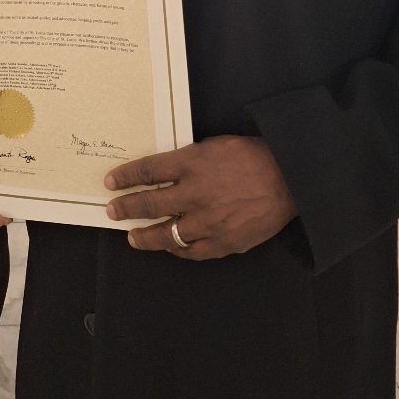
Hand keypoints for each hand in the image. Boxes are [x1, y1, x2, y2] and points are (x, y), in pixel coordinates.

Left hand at [104, 135, 297, 259]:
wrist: (288, 179)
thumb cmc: (250, 156)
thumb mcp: (213, 146)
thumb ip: (188, 160)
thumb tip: (164, 172)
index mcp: (192, 164)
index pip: (148, 171)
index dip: (126, 177)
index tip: (109, 182)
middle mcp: (195, 194)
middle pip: (150, 204)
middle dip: (126, 208)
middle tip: (111, 211)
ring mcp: (208, 222)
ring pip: (166, 235)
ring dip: (145, 237)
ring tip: (132, 237)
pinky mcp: (223, 242)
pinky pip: (191, 251)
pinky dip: (176, 250)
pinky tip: (168, 248)